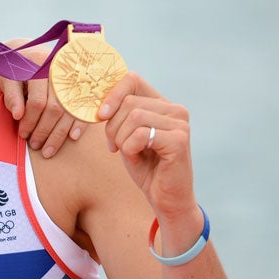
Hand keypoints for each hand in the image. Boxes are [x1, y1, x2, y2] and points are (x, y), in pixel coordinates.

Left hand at [0, 76, 82, 157]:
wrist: (33, 53)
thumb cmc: (19, 69)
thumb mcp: (8, 78)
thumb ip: (12, 95)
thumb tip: (18, 116)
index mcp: (40, 68)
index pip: (37, 102)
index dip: (29, 121)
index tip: (22, 134)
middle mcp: (60, 73)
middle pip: (55, 109)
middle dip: (44, 131)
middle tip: (35, 145)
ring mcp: (73, 79)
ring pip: (69, 112)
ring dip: (59, 134)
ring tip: (48, 150)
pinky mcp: (82, 86)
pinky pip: (84, 108)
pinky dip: (80, 124)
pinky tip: (73, 137)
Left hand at [98, 72, 194, 218]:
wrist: (166, 198)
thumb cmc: (145, 167)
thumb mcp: (126, 136)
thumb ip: (118, 115)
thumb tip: (98, 99)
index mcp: (162, 104)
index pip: (132, 80)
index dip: (111, 95)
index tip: (100, 116)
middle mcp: (175, 109)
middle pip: (128, 102)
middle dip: (112, 127)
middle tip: (115, 146)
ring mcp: (180, 123)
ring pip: (132, 117)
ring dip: (120, 139)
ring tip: (128, 153)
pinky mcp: (179, 140)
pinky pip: (139, 135)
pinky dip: (129, 149)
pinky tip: (137, 158)